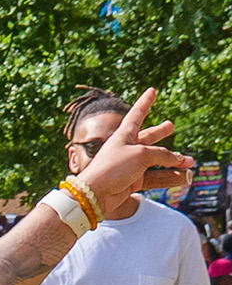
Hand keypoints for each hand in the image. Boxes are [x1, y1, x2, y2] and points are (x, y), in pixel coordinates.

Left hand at [75, 89, 191, 205]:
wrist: (95, 194)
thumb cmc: (113, 168)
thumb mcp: (141, 154)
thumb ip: (162, 154)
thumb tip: (177, 159)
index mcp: (123, 135)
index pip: (137, 114)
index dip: (145, 102)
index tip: (151, 90)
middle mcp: (126, 149)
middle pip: (147, 137)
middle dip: (159, 132)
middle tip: (170, 125)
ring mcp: (129, 165)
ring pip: (156, 160)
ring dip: (173, 161)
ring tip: (189, 161)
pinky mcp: (132, 181)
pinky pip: (155, 177)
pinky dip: (169, 176)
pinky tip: (183, 176)